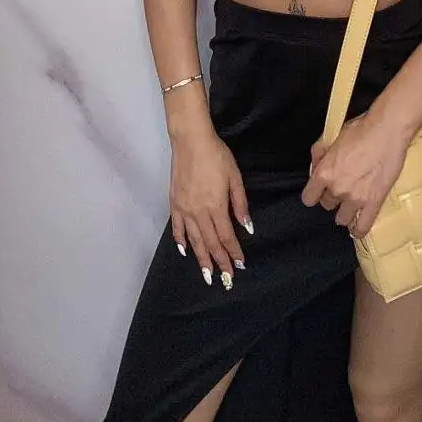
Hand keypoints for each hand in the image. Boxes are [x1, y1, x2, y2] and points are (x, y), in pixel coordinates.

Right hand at [169, 126, 251, 285]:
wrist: (190, 141)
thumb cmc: (217, 156)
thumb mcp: (235, 177)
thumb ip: (240, 203)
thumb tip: (247, 226)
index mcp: (216, 205)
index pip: (226, 236)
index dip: (233, 252)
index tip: (239, 265)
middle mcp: (199, 212)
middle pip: (210, 242)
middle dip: (219, 262)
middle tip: (225, 280)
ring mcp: (184, 208)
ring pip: (193, 240)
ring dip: (201, 258)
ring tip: (206, 275)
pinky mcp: (174, 203)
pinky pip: (177, 227)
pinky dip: (180, 241)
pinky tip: (184, 251)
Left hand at [302, 113, 406, 238]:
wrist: (387, 131)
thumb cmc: (361, 130)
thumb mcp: (332, 136)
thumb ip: (319, 153)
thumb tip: (315, 165)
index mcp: (324, 173)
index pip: (309, 198)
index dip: (314, 194)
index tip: (319, 191)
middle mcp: (337, 188)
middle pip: (327, 205)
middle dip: (332, 197)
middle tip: (343, 187)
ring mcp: (356, 198)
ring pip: (342, 219)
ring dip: (345, 212)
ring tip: (351, 204)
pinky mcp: (374, 202)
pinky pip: (362, 226)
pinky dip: (359, 229)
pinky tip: (357, 227)